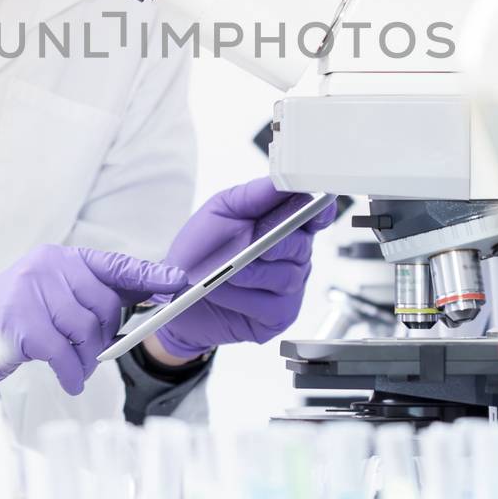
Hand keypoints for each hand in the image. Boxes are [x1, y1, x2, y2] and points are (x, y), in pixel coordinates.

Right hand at [0, 247, 187, 395]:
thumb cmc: (12, 321)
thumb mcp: (51, 300)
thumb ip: (87, 300)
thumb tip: (138, 311)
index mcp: (62, 258)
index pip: (115, 264)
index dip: (150, 274)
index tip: (180, 281)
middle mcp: (48, 265)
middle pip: (103, 306)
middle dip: (102, 337)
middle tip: (90, 354)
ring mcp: (31, 289)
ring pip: (84, 331)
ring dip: (84, 359)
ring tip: (72, 367)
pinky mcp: (19, 319)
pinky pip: (61, 352)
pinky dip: (70, 371)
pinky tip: (68, 379)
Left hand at [154, 178, 337, 360]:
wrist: (178, 293)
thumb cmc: (202, 251)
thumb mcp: (221, 212)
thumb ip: (254, 195)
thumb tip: (281, 182)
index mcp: (284, 226)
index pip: (315, 216)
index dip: (319, 211)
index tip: (316, 206)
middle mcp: (293, 257)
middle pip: (300, 245)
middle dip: (274, 242)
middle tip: (251, 243)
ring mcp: (289, 288)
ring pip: (286, 277)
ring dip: (249, 273)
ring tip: (223, 271)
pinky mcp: (278, 316)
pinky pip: (270, 305)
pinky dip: (241, 297)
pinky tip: (221, 291)